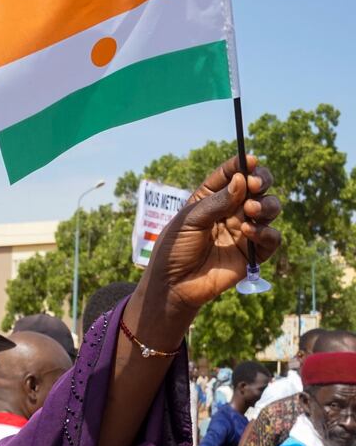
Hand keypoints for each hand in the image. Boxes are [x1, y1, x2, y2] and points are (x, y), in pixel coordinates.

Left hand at [142, 155, 280, 318]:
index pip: (231, 174)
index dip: (242, 165)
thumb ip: (216, 202)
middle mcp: (231, 211)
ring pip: (269, 208)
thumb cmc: (174, 250)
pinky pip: (271, 238)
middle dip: (261, 180)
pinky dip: (265, 232)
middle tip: (255, 185)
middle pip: (257, 187)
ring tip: (251, 210)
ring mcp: (243, 230)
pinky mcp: (252, 252)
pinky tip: (248, 232)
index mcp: (211, 198)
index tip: (249, 160)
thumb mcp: (189, 221)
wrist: (173, 285)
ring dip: (266, 204)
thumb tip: (241, 180)